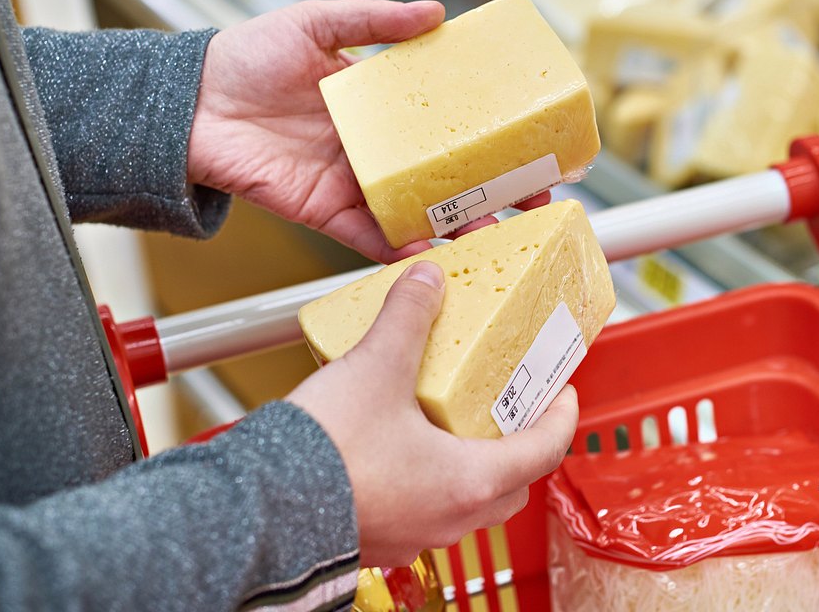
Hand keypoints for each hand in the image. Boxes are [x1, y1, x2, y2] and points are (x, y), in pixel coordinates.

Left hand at [190, 0, 549, 263]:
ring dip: (455, 227)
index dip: (487, 138)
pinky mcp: (324, 212)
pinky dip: (399, 247)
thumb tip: (436, 13)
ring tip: (494, 235)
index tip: (529, 148)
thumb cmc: (245, 56)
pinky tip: (432, 253)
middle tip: (531, 205)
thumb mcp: (315, 23)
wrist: (187, 102)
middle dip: (488, 194)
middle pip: (443, 177)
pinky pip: (369, 235)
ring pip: (416, 212)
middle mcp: (373, 150)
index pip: (447, 125)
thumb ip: (374, 22)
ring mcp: (353, 183)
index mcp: (379, 107)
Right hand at [286, 261, 578, 566]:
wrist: (256, 508)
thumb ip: (408, 318)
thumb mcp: (376, 368)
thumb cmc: (325, 456)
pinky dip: (431, 480)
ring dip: (474, 464)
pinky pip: (424, 511)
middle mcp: (449, 518)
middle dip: (520, 443)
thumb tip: (426, 280)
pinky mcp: (378, 538)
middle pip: (512, 483)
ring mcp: (414, 535)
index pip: (545, 449)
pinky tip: (403, 448)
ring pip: (467, 502)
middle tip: (514, 406)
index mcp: (469, 482)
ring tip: (456, 422)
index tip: (563, 391)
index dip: (561, 414)